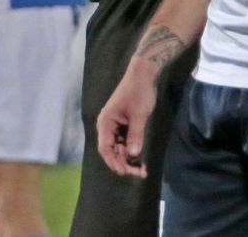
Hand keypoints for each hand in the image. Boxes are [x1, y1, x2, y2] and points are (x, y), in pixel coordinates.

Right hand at [96, 64, 158, 178]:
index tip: (127, 172)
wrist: (143, 73)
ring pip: (118, 147)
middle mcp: (107, 125)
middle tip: (139, 173)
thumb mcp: (139, 115)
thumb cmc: (139, 92)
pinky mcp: (123, 124)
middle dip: (123, 163)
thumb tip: (133, 154)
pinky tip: (139, 157)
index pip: (105, 148)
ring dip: (127, 158)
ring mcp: (115, 125)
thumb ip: (135, 135)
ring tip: (141, 168)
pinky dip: (130, 149)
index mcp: (105, 122)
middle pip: (111, 150)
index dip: (114, 162)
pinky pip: (124, 141)